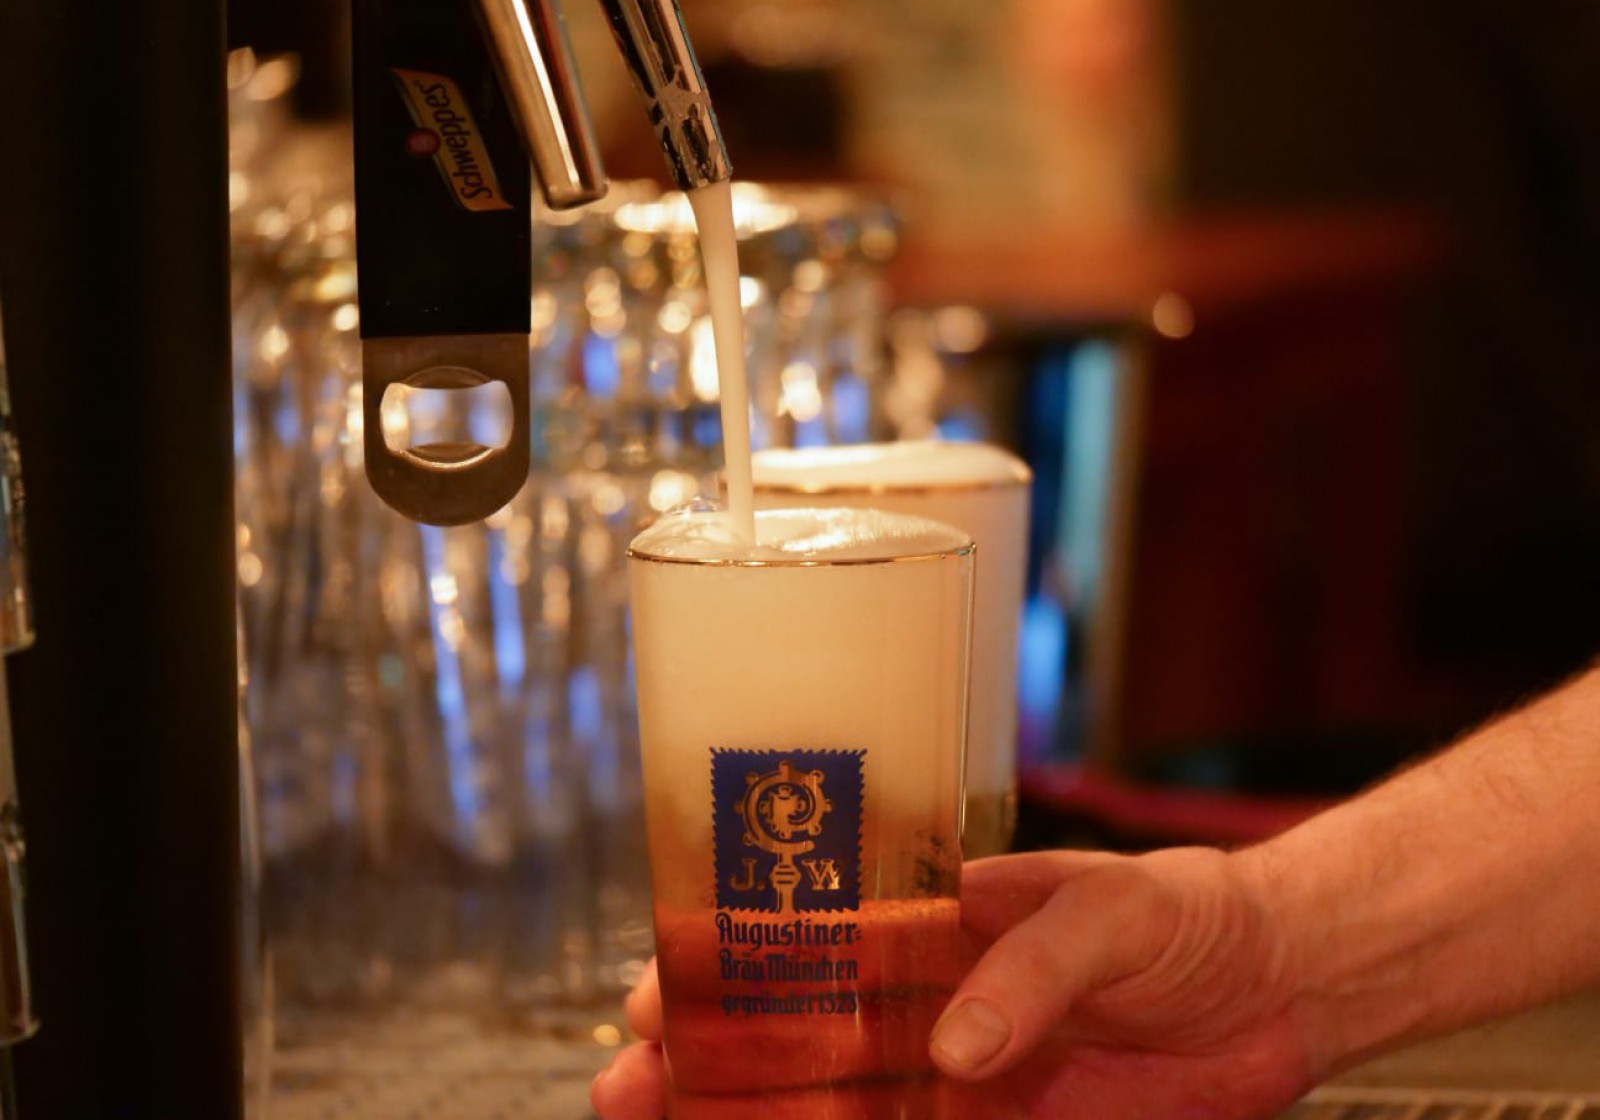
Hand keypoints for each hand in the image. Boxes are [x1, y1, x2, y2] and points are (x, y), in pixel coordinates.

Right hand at [591, 848, 1315, 1119]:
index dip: (727, 960)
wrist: (1278, 984)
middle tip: (630, 1084)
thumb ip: (1032, 964)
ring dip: (751, 1115)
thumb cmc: (1187, 913)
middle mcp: (929, 999)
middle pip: (798, 1029)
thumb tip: (956, 1047)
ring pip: (833, 1101)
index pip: (810, 935)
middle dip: (710, 1053)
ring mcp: (958, 1074)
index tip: (656, 988)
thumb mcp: (1113, 908)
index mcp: (936, 921)